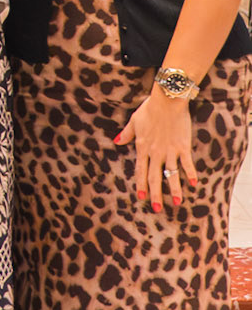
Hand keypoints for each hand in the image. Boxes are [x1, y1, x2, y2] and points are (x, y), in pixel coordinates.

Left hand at [116, 91, 195, 214]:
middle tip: (157, 209)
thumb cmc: (150, 108)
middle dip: (156, 194)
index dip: (140, 185)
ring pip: (171, 174)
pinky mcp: (182, 146)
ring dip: (174, 189)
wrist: (167, 100)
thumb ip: (126, 134)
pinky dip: (190, 174)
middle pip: (154, 177)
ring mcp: (169, 150)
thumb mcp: (134, 121)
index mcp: (142, 147)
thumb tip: (116, 141)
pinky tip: (193, 184)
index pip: (140, 170)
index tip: (141, 198)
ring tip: (177, 203)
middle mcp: (155, 152)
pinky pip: (187, 163)